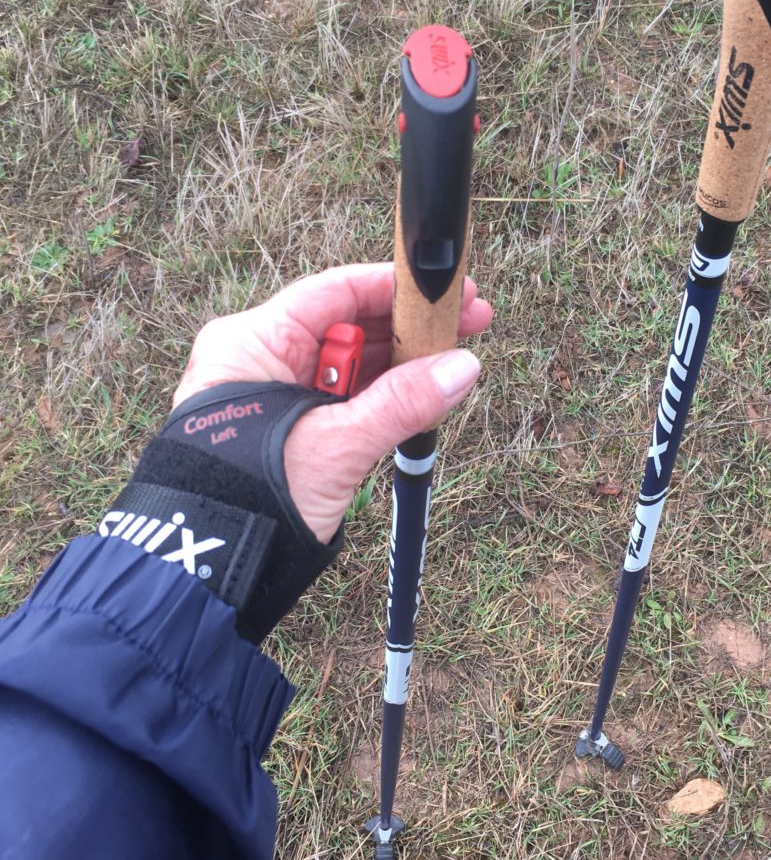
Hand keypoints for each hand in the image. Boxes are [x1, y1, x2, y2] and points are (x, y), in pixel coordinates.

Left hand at [173, 264, 491, 540]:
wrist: (212, 570)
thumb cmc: (250, 496)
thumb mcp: (336, 444)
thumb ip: (400, 404)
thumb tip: (461, 368)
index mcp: (254, 342)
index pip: (333, 293)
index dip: (394, 288)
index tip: (445, 291)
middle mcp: (262, 360)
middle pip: (348, 326)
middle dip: (408, 328)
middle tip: (469, 324)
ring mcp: (277, 397)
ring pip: (350, 366)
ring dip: (401, 366)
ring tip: (454, 362)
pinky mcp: (293, 432)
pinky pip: (345, 401)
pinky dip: (383, 399)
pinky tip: (424, 396)